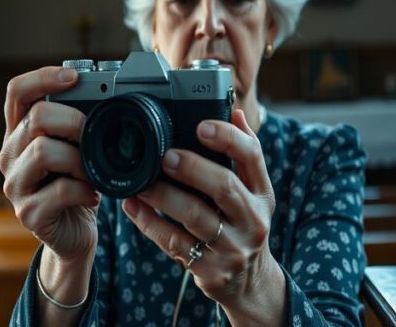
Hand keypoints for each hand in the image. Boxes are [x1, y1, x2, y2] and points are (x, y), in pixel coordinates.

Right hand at [0, 66, 99, 263]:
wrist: (74, 234)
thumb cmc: (77, 185)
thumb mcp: (76, 149)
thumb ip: (78, 125)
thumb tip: (107, 96)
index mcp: (19, 133)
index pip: (16, 92)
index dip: (43, 77)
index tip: (74, 76)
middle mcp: (10, 155)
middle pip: (35, 118)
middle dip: (73, 121)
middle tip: (93, 135)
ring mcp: (14, 185)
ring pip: (43, 152)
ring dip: (79, 159)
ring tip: (92, 171)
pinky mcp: (28, 213)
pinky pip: (59, 191)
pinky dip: (84, 190)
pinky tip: (92, 194)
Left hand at [121, 109, 284, 324]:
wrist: (248, 283)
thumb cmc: (242, 225)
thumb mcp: (253, 193)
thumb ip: (242, 156)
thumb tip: (232, 112)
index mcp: (262, 193)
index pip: (252, 157)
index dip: (228, 138)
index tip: (201, 126)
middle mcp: (252, 219)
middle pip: (224, 187)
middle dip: (192, 168)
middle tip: (164, 156)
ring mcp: (232, 247)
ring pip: (194, 217)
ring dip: (163, 196)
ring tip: (141, 183)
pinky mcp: (210, 269)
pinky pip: (174, 243)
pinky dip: (149, 223)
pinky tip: (132, 208)